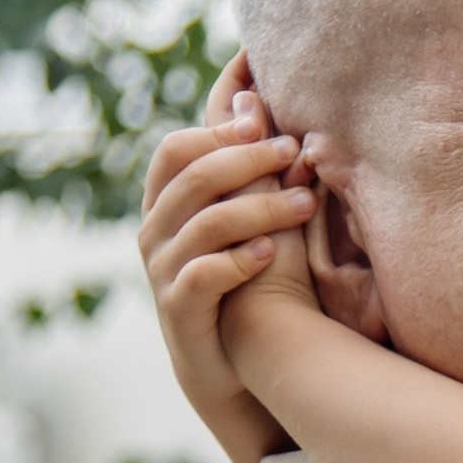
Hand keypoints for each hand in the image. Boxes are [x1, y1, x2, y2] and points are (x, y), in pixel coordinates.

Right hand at [138, 55, 319, 462]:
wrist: (235, 363)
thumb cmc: (249, 279)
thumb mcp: (248, 216)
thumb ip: (247, 167)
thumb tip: (256, 98)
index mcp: (166, 204)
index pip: (176, 149)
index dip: (216, 128)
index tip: (264, 114)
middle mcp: (155, 234)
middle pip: (191, 177)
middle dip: (246, 159)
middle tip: (295, 152)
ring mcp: (163, 274)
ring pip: (204, 223)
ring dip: (260, 207)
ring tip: (307, 203)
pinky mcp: (179, 312)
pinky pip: (201, 276)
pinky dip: (238, 259)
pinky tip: (271, 252)